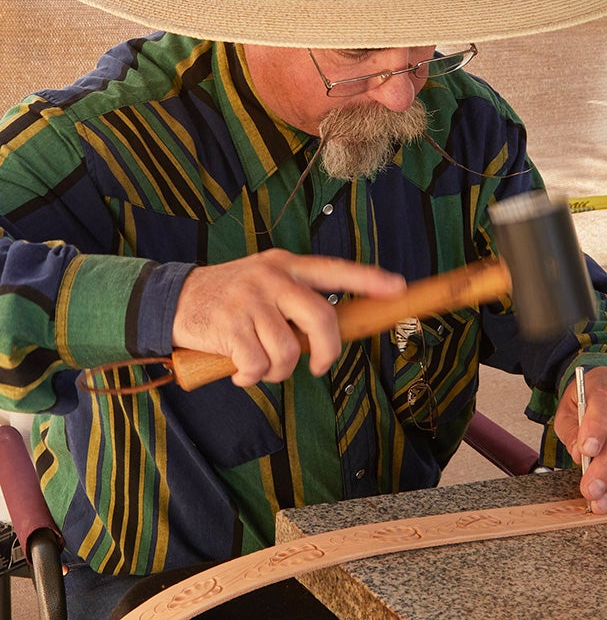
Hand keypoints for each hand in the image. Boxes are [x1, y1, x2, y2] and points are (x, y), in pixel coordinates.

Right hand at [171, 249, 405, 386]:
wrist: (173, 298)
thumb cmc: (229, 297)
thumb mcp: (264, 282)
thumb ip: (295, 299)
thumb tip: (328, 334)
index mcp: (287, 265)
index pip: (335, 269)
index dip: (369, 279)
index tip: (397, 288)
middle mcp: (272, 277)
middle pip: (321, 318)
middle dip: (326, 351)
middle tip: (318, 366)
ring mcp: (251, 300)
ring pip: (288, 351)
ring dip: (278, 371)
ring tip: (261, 367)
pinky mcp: (230, 325)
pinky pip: (257, 365)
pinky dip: (251, 377)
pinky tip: (239, 371)